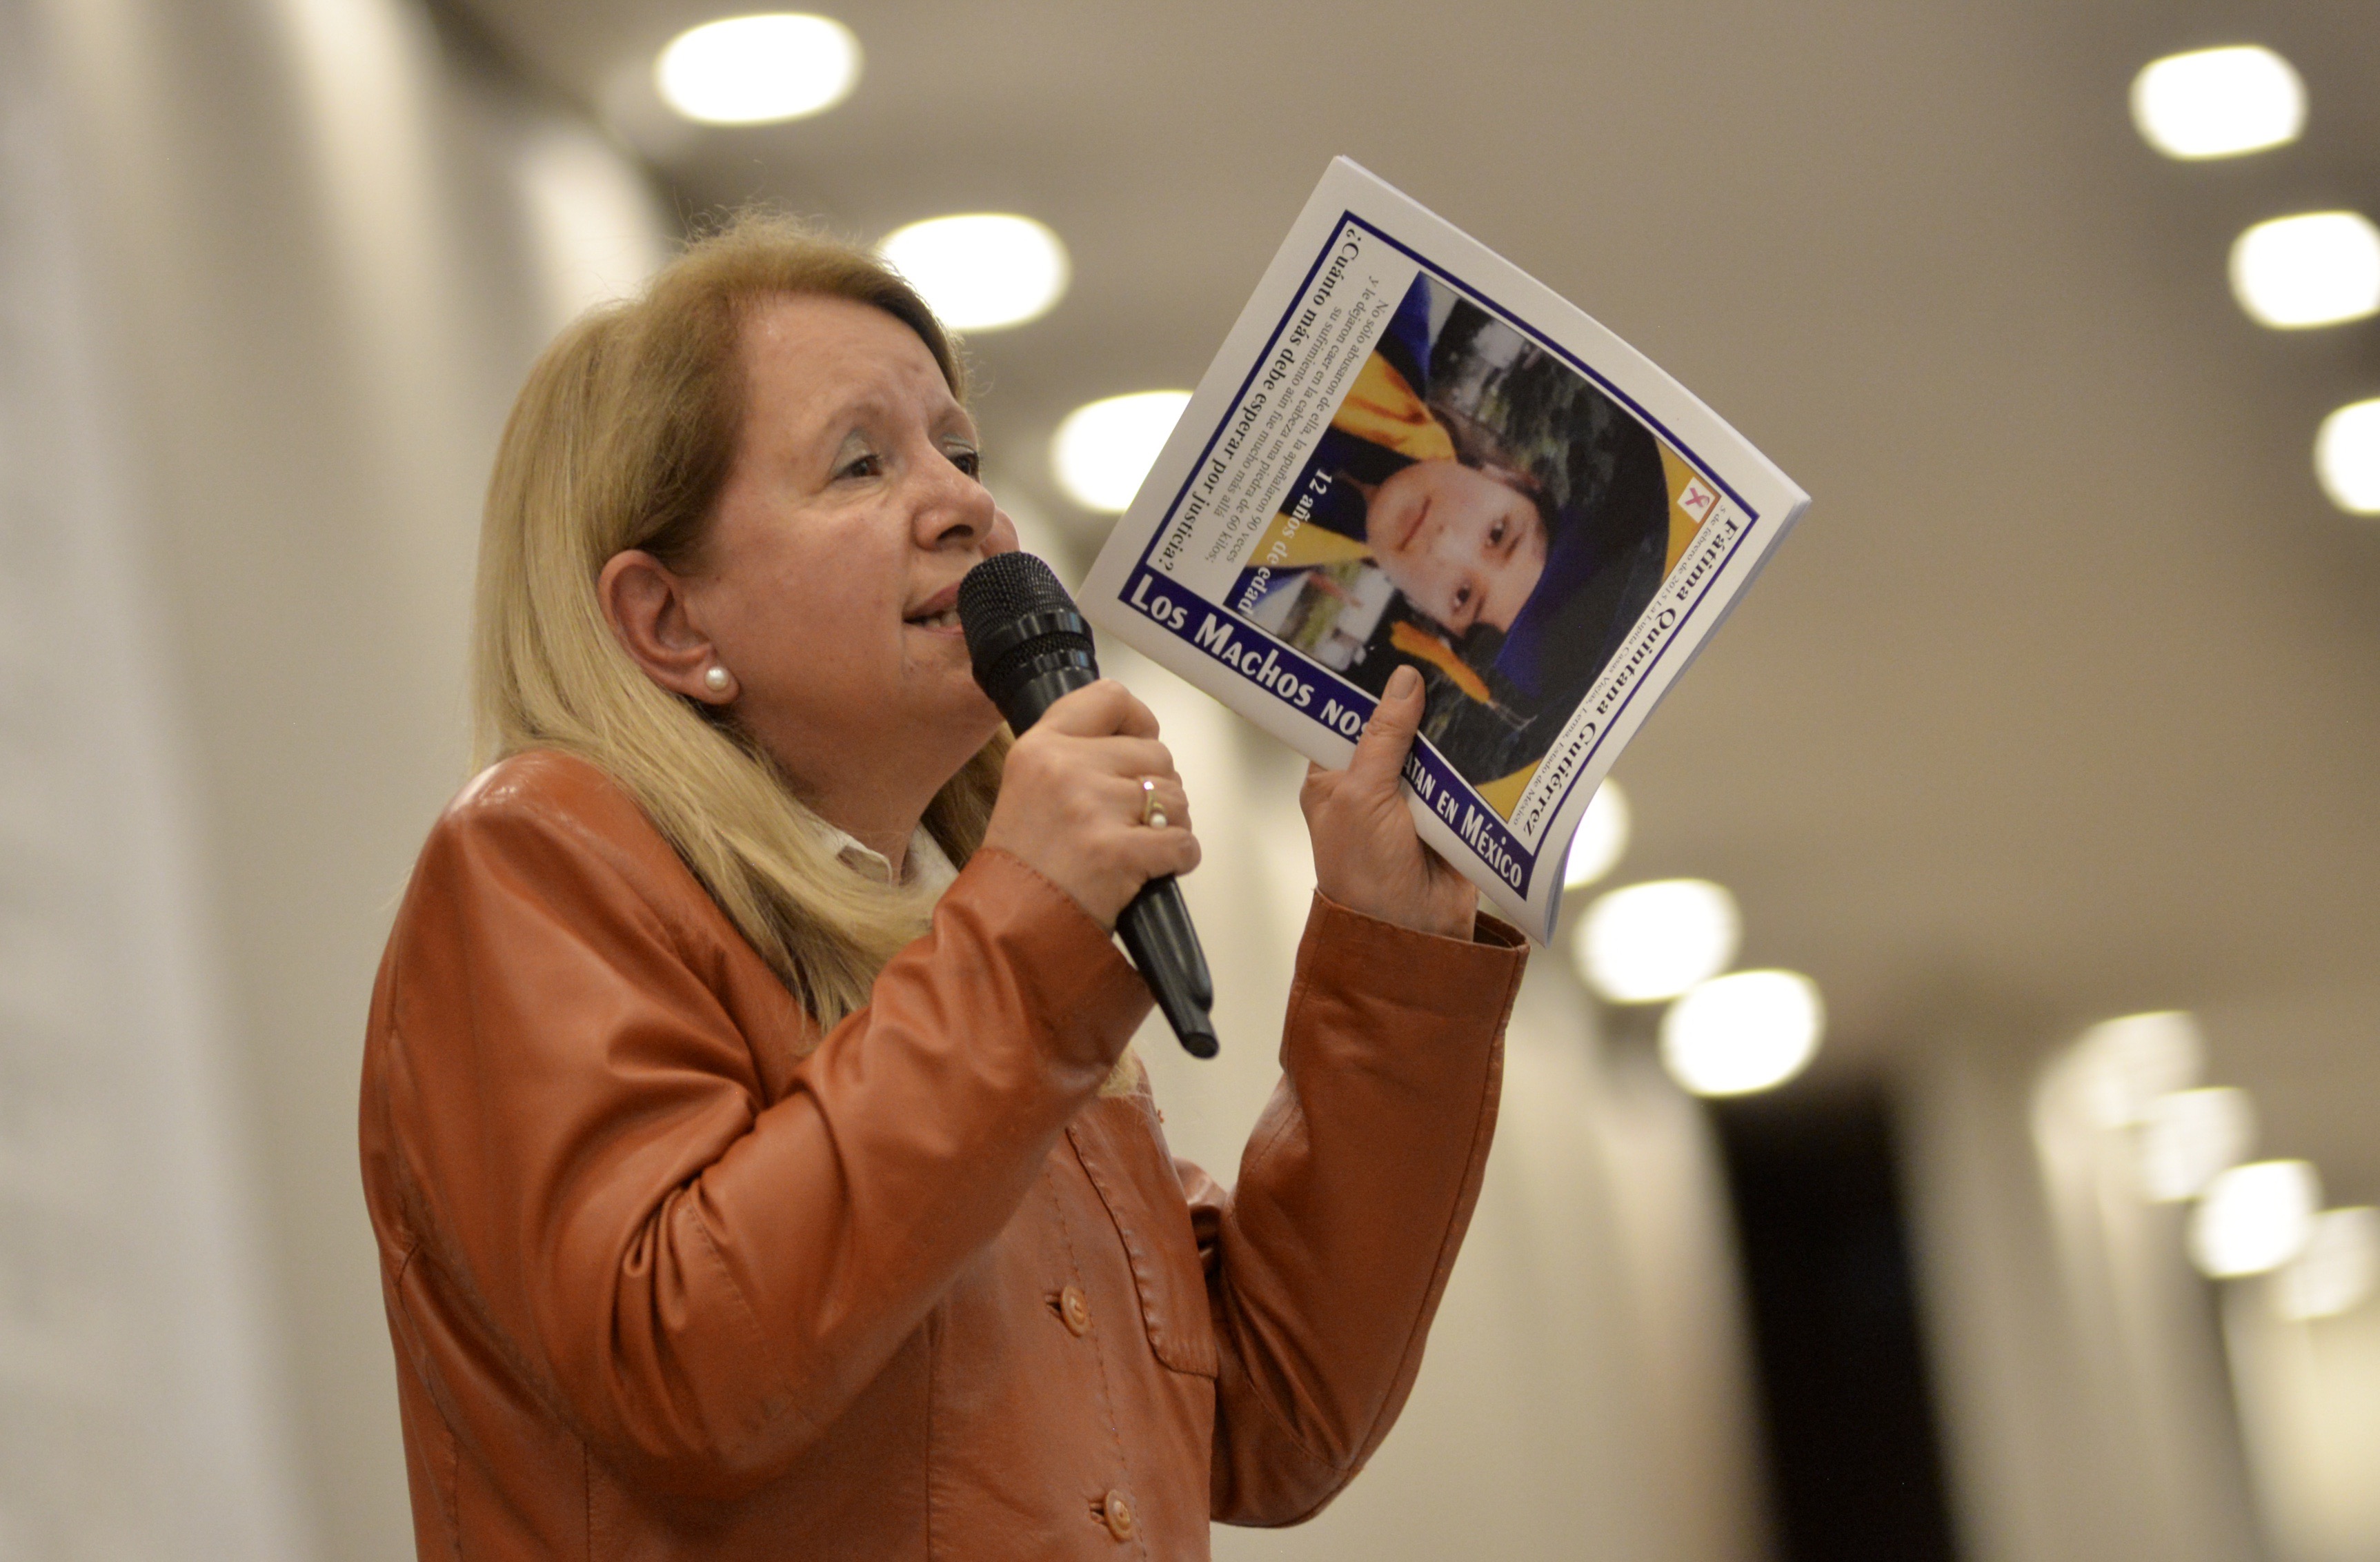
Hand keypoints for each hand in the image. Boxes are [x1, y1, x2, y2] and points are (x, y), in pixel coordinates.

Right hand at [981, 681, 1199, 929]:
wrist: (1009, 926)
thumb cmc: (1023, 866)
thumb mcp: (1028, 787)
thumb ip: (1074, 757)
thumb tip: (1139, 745)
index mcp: (1041, 746)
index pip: (1110, 698)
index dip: (1139, 722)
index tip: (1141, 745)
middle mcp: (1066, 767)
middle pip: (1156, 754)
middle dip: (1158, 789)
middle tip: (1134, 820)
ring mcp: (1092, 808)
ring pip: (1176, 797)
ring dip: (1171, 825)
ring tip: (1140, 847)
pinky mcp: (1117, 851)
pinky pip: (1183, 842)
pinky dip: (1180, 859)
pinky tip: (1154, 868)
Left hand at [1301, 666, 1477, 940]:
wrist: (1412, 933)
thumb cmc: (1364, 873)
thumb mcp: (1363, 796)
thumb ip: (1384, 737)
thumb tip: (1404, 681)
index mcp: (1333, 777)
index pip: (1344, 718)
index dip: (1364, 686)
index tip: (1388, 643)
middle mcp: (1370, 783)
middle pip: (1395, 726)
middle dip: (1416, 699)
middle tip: (1440, 647)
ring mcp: (1413, 797)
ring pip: (1434, 747)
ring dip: (1450, 725)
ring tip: (1471, 671)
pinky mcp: (1451, 811)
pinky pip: (1466, 773)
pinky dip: (1477, 755)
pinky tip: (1491, 718)